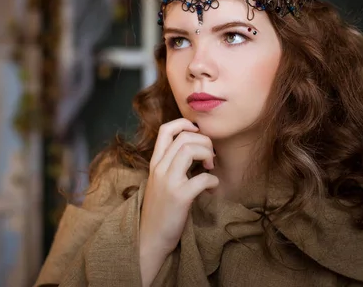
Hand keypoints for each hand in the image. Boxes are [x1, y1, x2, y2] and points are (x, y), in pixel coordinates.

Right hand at [140, 118, 218, 257]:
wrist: (150, 238)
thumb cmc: (160, 211)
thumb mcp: (160, 183)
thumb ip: (172, 166)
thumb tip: (196, 152)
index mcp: (155, 164)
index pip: (165, 130)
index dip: (184, 123)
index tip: (197, 131)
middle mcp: (159, 168)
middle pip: (184, 138)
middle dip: (204, 141)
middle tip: (210, 157)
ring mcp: (168, 182)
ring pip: (190, 150)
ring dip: (207, 154)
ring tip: (210, 167)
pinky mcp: (180, 197)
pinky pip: (202, 178)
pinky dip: (213, 180)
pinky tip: (212, 188)